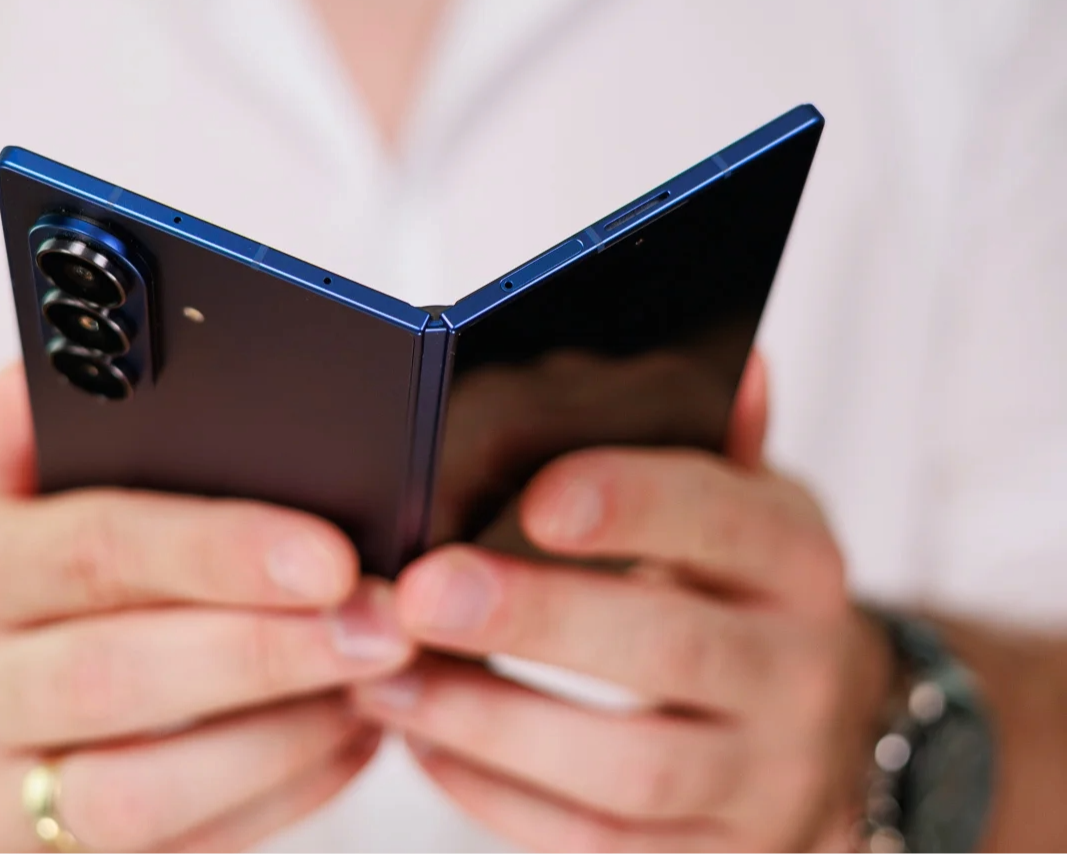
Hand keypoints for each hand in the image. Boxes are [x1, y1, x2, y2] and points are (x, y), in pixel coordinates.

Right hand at [0, 364, 413, 851]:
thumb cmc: (29, 586)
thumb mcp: (22, 501)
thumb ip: (53, 437)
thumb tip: (62, 368)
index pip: (94, 548)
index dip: (218, 552)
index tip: (334, 557)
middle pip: (120, 675)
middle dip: (271, 652)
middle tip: (390, 625)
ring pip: (145, 791)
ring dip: (283, 738)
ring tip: (376, 683)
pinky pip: (184, 846)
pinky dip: (283, 793)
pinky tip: (351, 737)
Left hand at [353, 352, 894, 850]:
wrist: (835, 736)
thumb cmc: (746, 596)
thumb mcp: (750, 509)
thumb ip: (718, 443)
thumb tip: (730, 360)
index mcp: (797, 560)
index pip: (723, 521)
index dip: (634, 505)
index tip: (534, 498)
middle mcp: (796, 670)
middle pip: (670, 649)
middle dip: (537, 619)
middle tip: (421, 593)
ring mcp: (763, 777)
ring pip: (633, 770)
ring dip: (496, 725)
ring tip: (387, 681)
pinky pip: (601, 846)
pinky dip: (502, 800)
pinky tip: (425, 747)